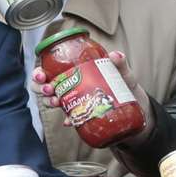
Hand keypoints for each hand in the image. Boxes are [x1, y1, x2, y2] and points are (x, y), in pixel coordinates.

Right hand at [31, 51, 153, 144]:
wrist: (136, 108)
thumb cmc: (125, 86)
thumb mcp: (123, 73)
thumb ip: (120, 64)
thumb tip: (115, 55)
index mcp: (74, 72)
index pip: (50, 70)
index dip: (39, 72)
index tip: (41, 74)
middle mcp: (70, 87)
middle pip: (46, 86)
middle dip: (41, 88)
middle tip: (49, 89)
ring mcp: (75, 103)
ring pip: (53, 101)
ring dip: (50, 102)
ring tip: (57, 103)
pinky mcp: (82, 116)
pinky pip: (70, 118)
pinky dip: (68, 119)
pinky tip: (69, 121)